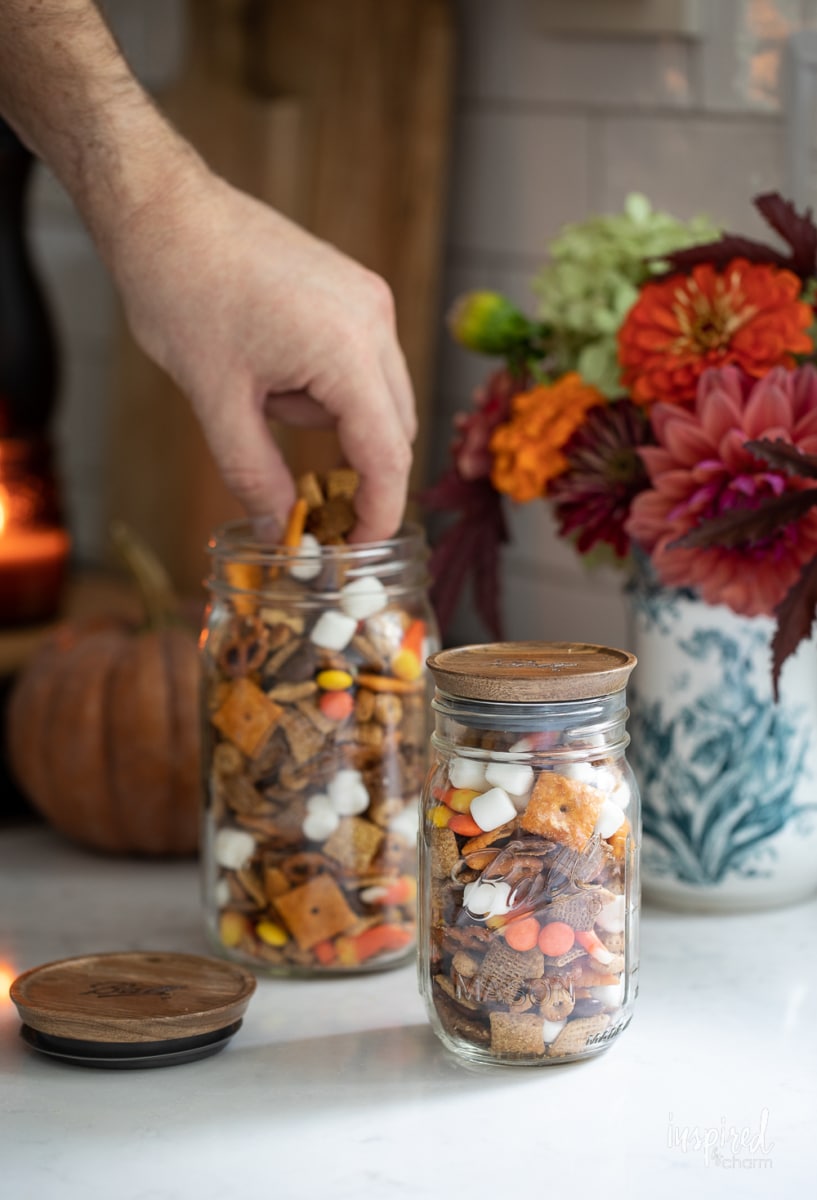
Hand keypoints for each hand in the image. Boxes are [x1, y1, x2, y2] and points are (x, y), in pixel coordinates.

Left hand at [110, 166, 415, 542]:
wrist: (163, 208)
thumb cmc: (182, 291)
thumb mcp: (216, 402)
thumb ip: (254, 476)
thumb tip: (280, 533)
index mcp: (347, 350)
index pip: (387, 455)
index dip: (378, 512)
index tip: (358, 550)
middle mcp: (374, 321)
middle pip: (394, 429)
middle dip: (351, 468)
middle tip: (302, 499)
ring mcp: (369, 300)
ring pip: (376, 398)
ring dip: (330, 421)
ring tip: (258, 389)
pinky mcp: (355, 290)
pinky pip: (361, 363)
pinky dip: (327, 387)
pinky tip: (271, 366)